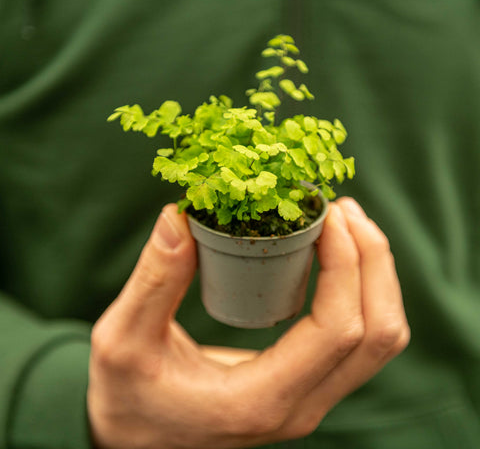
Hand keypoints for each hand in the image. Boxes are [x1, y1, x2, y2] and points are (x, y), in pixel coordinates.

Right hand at [87, 198, 409, 448]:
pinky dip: (364, 293)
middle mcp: (300, 406)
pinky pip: (361, 340)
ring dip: (376, 276)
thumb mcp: (122, 340)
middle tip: (342, 210)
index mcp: (260, 398)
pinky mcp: (306, 385)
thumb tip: (177, 217)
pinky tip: (338, 258)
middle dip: (373, 261)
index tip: (326, 215)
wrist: (135, 438)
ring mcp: (309, 399)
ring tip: (347, 226)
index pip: (339, 329)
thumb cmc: (126, 398)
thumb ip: (152, 280)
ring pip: (381, 339)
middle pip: (380, 333)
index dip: (346, 264)